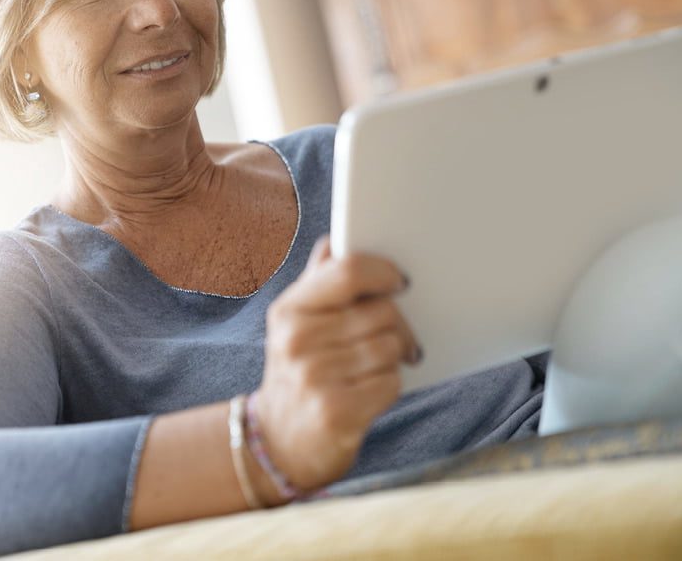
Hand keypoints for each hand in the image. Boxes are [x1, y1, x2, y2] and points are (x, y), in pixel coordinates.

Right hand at [254, 235, 419, 492]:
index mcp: (289, 309)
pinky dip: (390, 386)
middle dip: (399, 324)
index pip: (349, 271)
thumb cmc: (299, 370)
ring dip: (394, 357)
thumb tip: (336, 241)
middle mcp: (296, 340)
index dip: (384, 271)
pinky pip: (391, 383)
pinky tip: (371, 391)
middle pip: (383, 311)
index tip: (400, 282)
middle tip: (399, 336)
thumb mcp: (296, 322)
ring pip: (391, 347)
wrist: (280, 441)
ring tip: (379, 365)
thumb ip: (319, 281)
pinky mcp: (336, 413)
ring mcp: (314, 378)